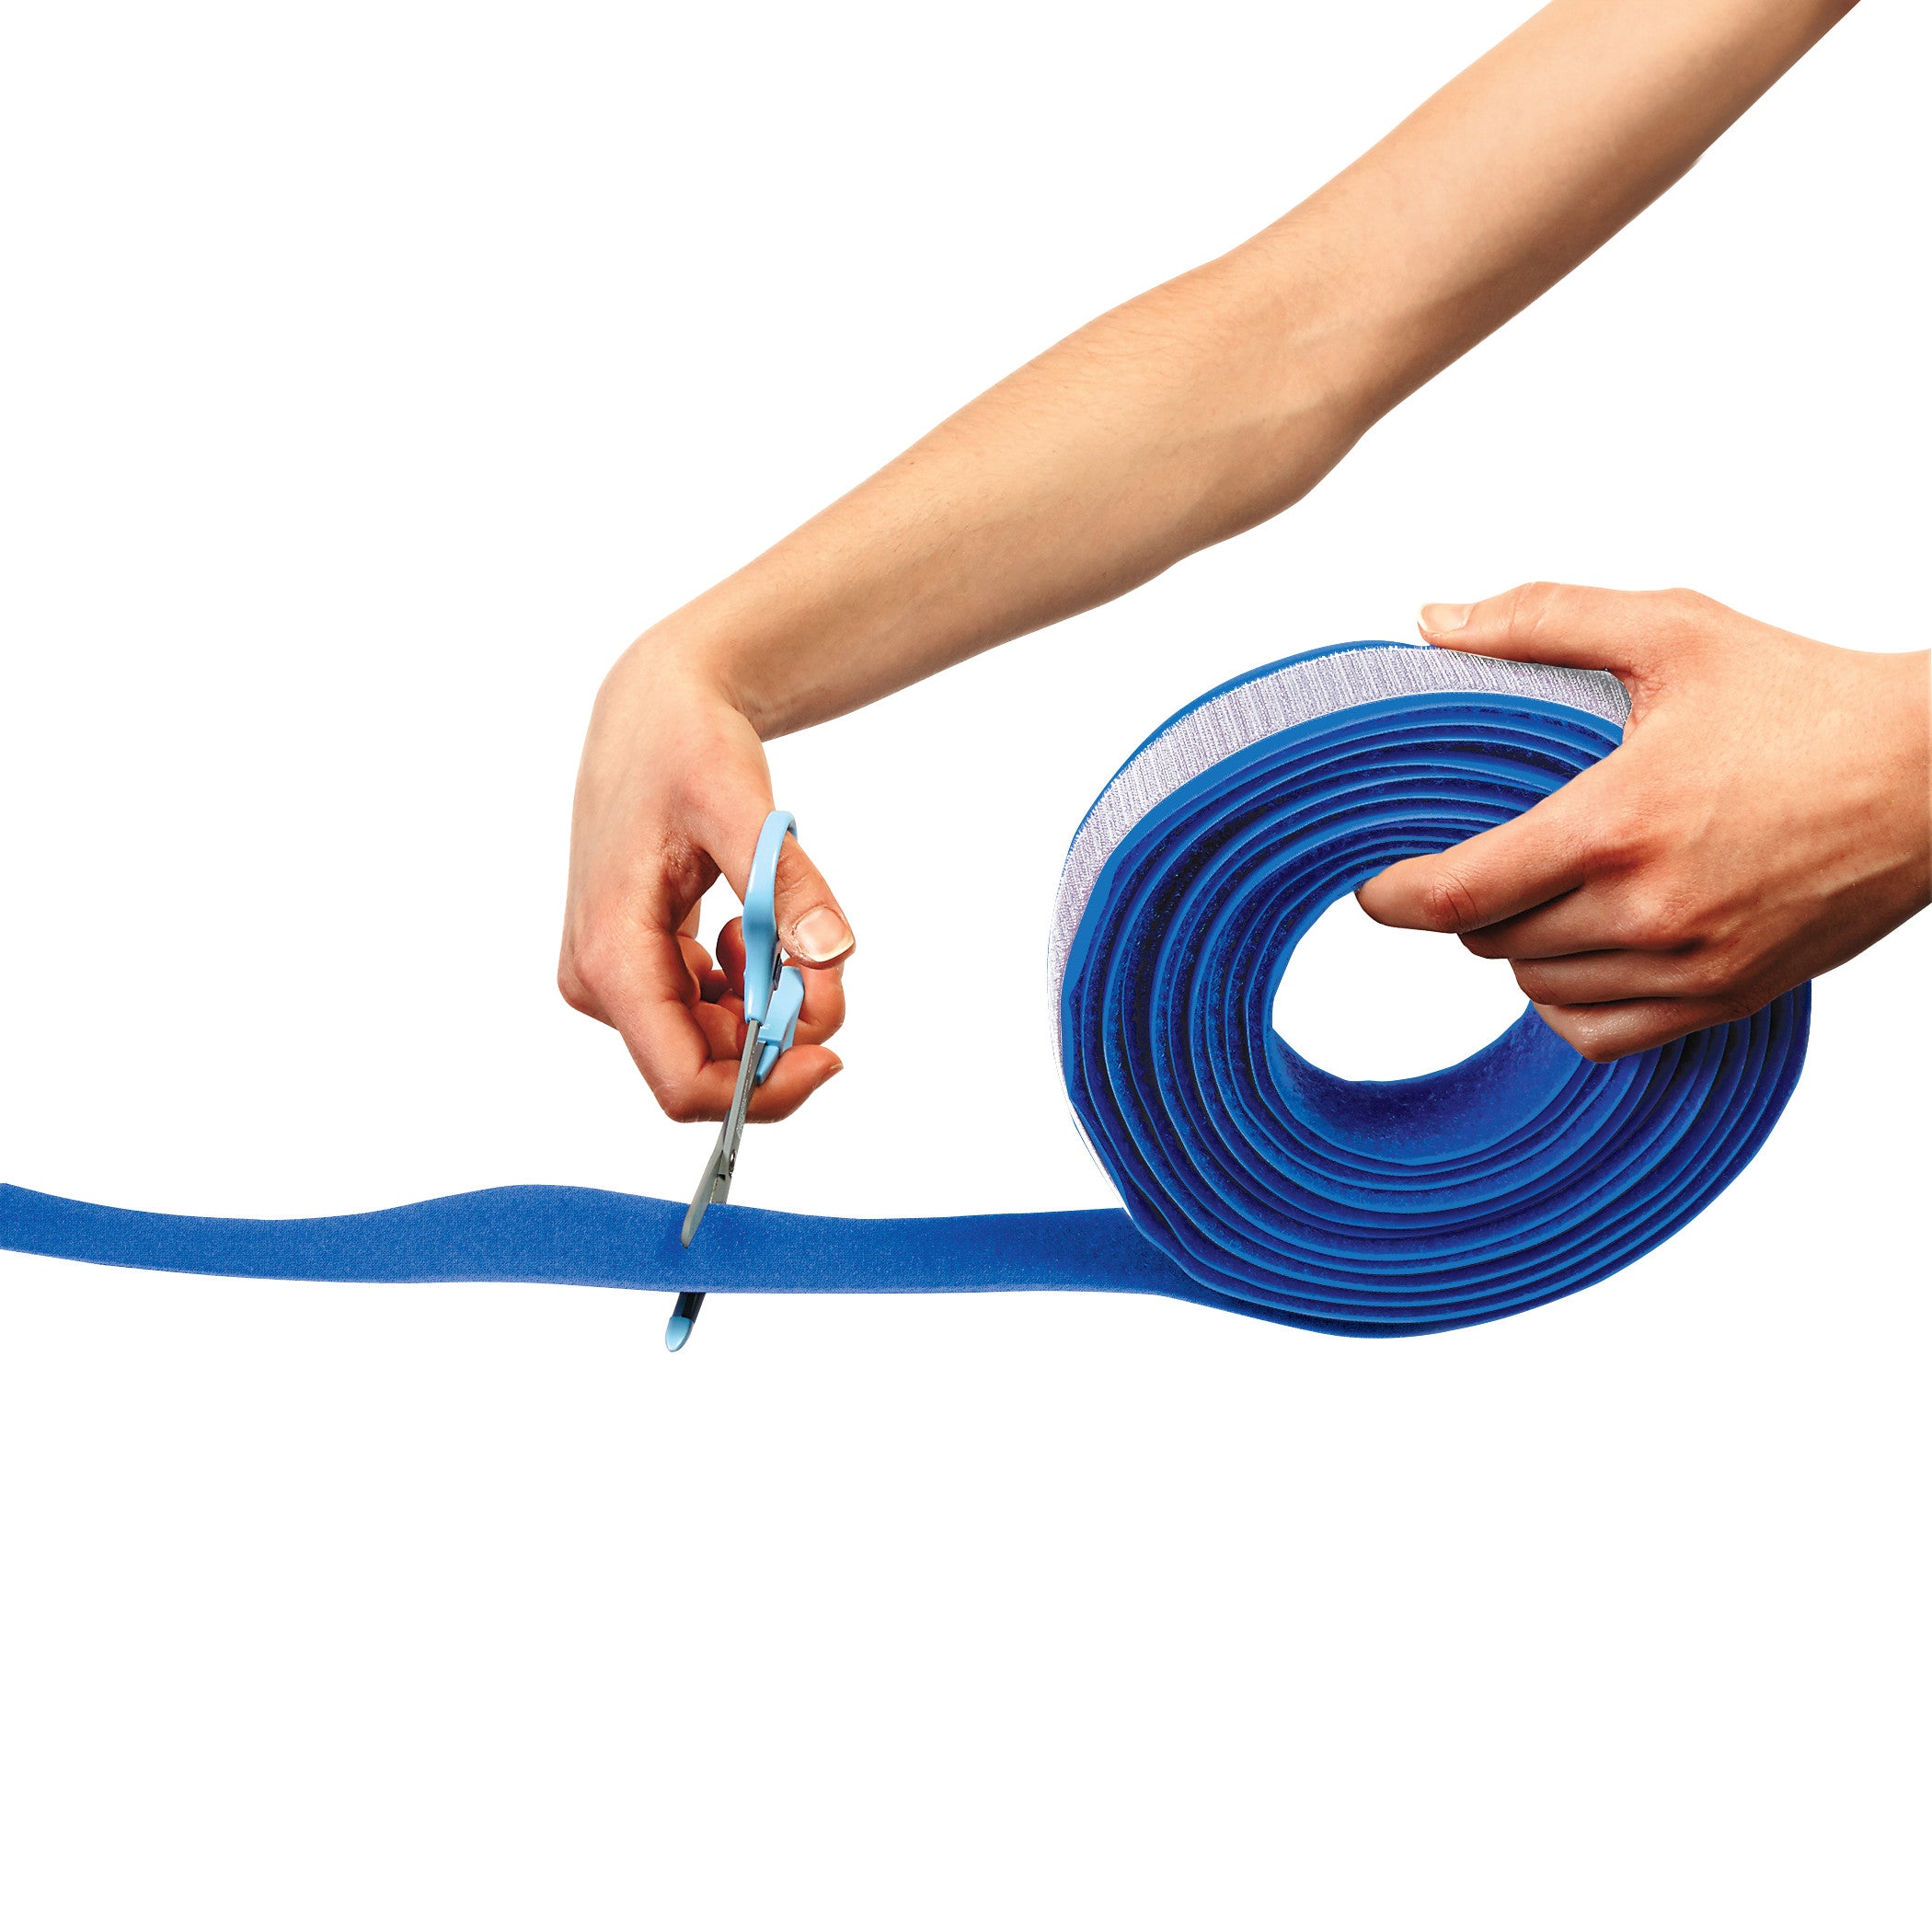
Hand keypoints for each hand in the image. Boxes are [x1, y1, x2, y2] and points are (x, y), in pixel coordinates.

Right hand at [559, 636, 853, 1120]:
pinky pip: (709, 1014)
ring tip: (779, 922)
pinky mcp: (639, 966)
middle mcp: (603, 982)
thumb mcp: (740, 803)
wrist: (655, 708)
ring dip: (769, 1005)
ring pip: (715, 1043)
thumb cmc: (684, 745)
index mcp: (611, 957)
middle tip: (824, 967)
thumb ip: (785, 883)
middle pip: (708, 1068)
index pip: (684, 1082)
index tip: (833, 1049)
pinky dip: (753, 987)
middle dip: (779, 1033)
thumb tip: (834, 954)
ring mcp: (618, 978)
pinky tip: (753, 929)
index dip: (764, 1086)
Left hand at [1357, 584, 1929, 1060]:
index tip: (1372, 886)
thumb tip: (1432, 621)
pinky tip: (1577, 958)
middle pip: (1492, 942)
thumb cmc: (1808, 697)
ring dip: (1518, 951)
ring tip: (1537, 897)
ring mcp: (1692, 962)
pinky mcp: (1729, 995)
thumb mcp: (1673, 630)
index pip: (1459, 894)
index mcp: (1619, 821)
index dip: (1393, 897)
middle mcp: (1650, 906)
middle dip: (1467, 906)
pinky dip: (1569, 1007)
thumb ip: (1542, 620)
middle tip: (1480, 861)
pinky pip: (1604, 1037)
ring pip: (1540, 992)